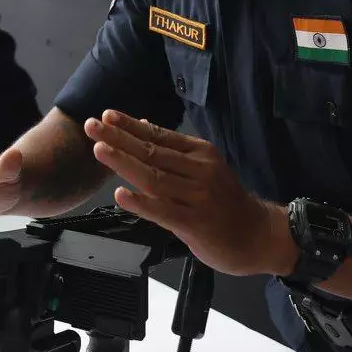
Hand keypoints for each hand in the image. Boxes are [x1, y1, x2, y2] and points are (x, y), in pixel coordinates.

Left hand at [81, 110, 292, 276]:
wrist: (260, 235)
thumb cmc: (226, 202)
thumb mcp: (205, 168)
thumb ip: (174, 151)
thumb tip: (144, 126)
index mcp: (201, 153)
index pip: (159, 136)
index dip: (131, 126)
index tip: (106, 116)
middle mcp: (200, 171)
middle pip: (152, 152)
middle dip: (119, 138)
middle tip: (91, 126)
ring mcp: (198, 197)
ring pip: (155, 178)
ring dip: (124, 163)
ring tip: (100, 150)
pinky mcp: (196, 224)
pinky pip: (164, 212)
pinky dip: (141, 203)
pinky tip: (122, 196)